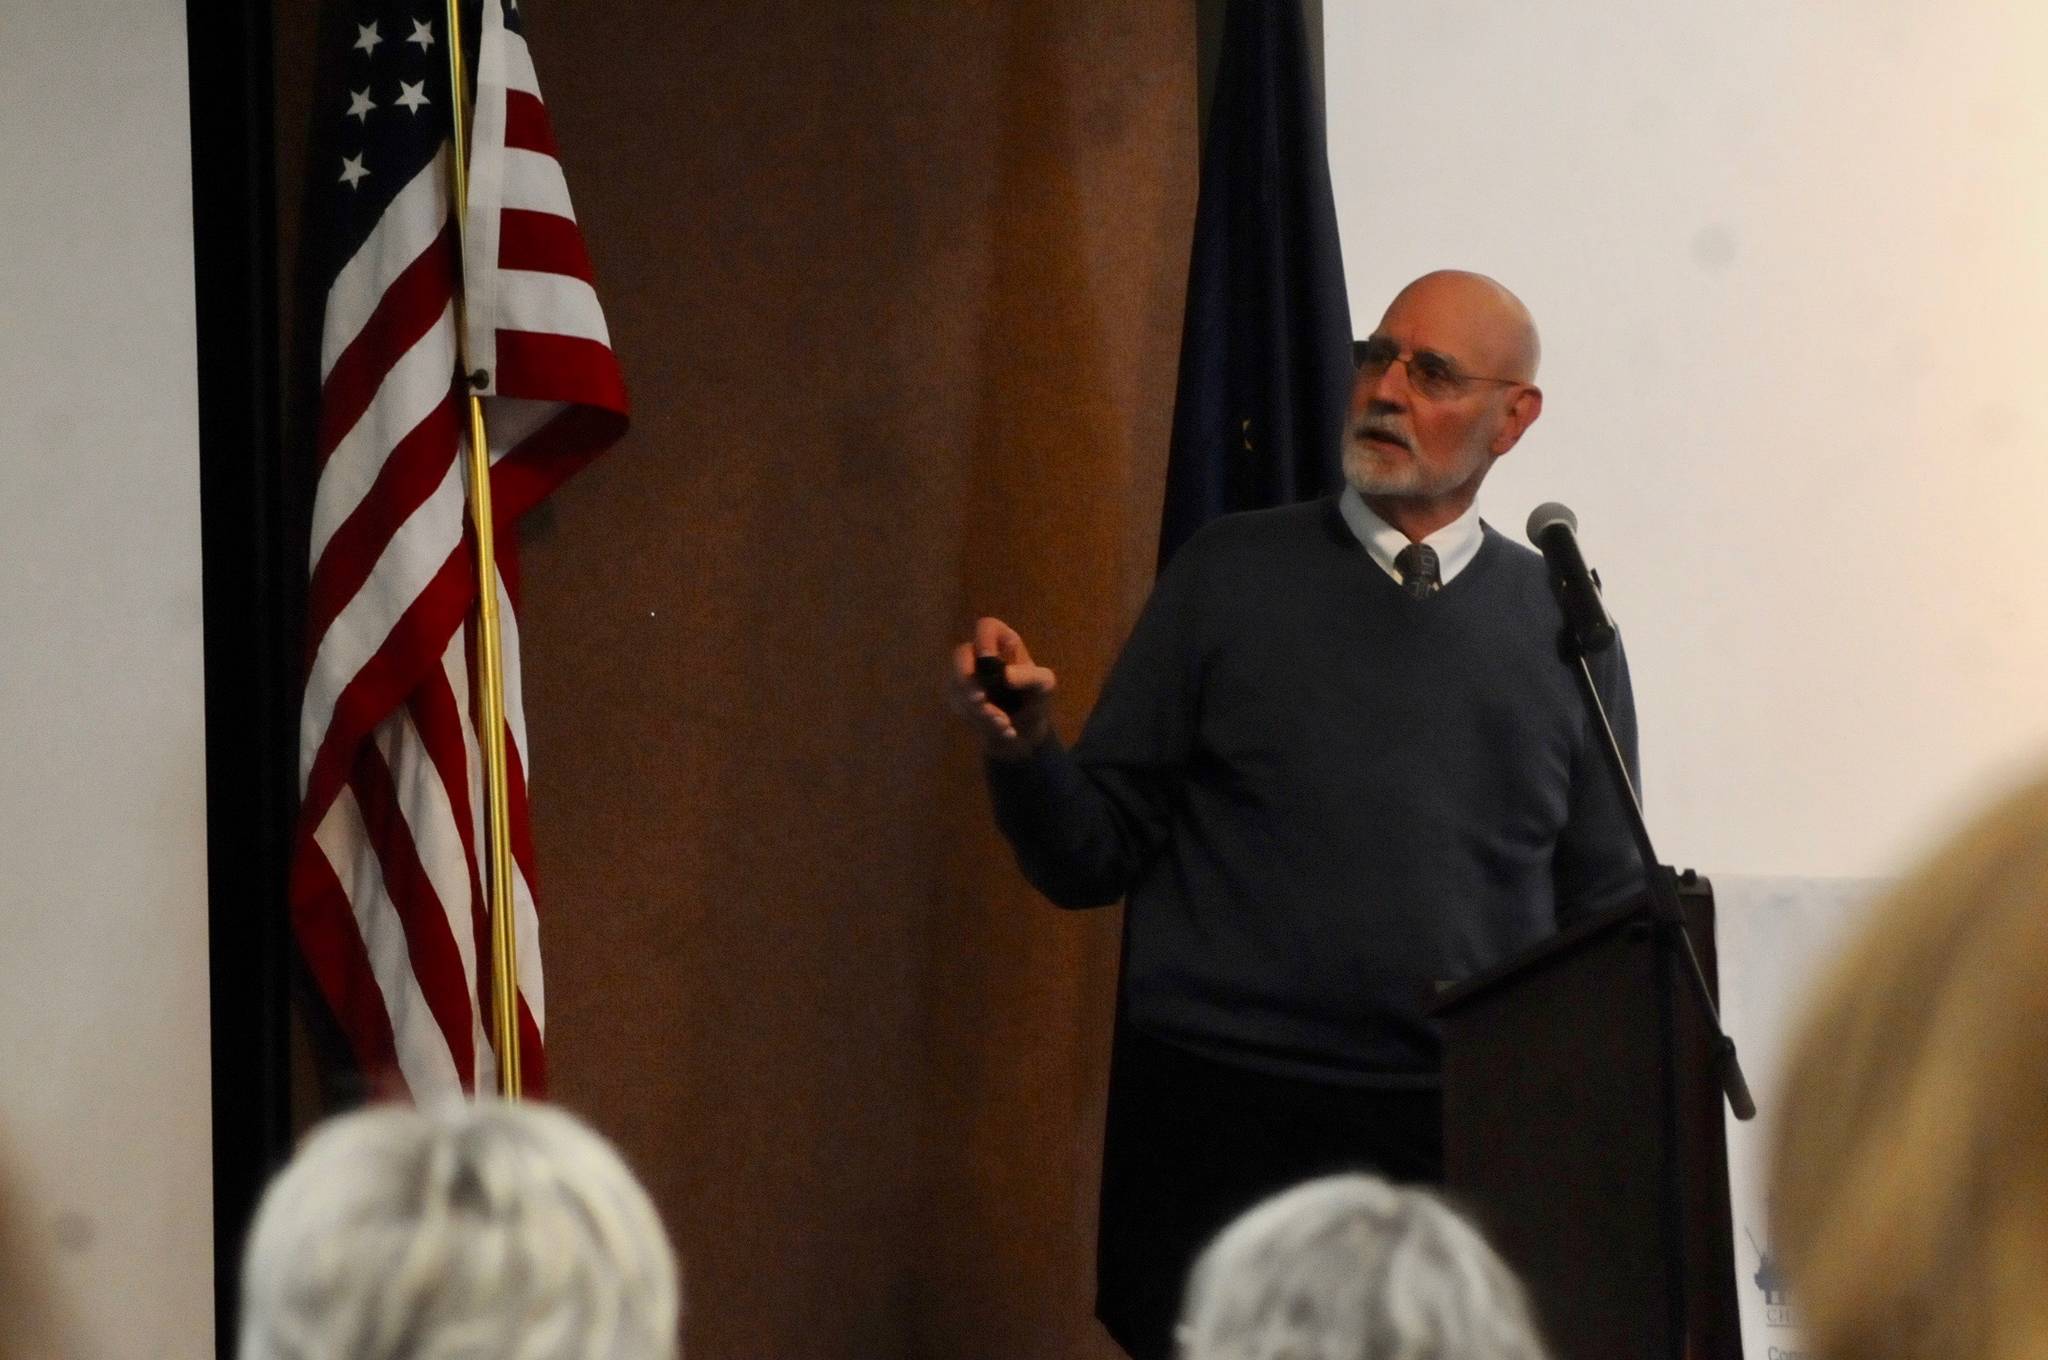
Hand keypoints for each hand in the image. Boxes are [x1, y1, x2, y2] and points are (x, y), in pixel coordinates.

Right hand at [947, 617, 1056, 758]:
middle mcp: (980, 655)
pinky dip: (978, 721)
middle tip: (980, 700)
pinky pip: (958, 705)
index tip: (988, 659)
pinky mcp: (959, 698)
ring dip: (978, 709)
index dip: (983, 639)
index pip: (986, 627)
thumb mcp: (1044, 685)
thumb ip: (1030, 676)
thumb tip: (1006, 675)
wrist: (1026, 731)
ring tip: (1003, 724)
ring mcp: (966, 676)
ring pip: (957, 685)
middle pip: (960, 654)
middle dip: (967, 680)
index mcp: (1003, 643)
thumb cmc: (1036, 698)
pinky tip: (999, 729)